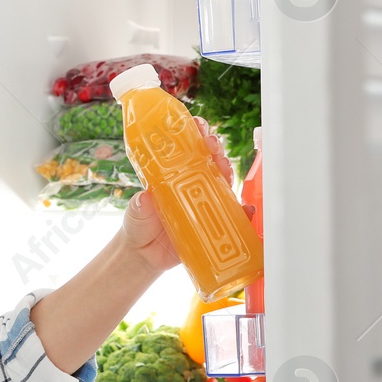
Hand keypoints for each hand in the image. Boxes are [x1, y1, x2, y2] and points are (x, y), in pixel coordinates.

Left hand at [120, 116, 248, 273]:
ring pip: (222, 180)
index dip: (193, 134)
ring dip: (227, 170)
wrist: (144, 255)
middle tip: (211, 144)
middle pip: (208, 159)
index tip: (197, 125)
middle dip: (213, 147)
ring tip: (225, 168)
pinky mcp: (213, 222)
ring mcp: (203, 201)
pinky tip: (246, 208)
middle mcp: (190, 184)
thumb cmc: (139, 226)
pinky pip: (233, 213)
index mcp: (171, 175)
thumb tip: (143, 197)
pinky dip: (243, 210)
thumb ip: (139, 207)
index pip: (185, 149)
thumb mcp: (136, 213)